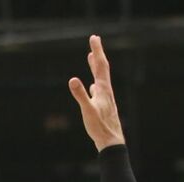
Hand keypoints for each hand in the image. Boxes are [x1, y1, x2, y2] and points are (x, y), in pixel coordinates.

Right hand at [68, 35, 125, 151]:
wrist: (111, 142)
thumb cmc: (100, 127)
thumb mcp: (87, 110)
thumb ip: (80, 94)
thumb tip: (72, 79)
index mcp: (103, 89)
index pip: (100, 65)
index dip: (97, 50)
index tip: (94, 37)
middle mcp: (106, 91)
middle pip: (102, 68)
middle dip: (98, 54)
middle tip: (94, 41)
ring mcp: (106, 99)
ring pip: (101, 78)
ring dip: (96, 67)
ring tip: (91, 58)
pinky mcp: (104, 107)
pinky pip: (99, 90)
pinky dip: (96, 83)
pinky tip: (94, 86)